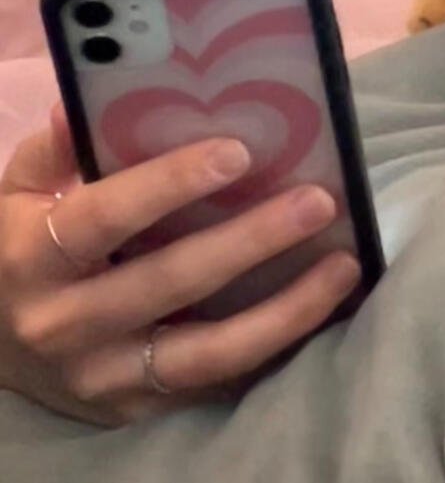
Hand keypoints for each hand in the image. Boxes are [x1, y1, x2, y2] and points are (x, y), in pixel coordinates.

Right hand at [0, 107, 359, 423]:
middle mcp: (66, 325)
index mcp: (35, 260)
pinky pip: (215, 384)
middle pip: (168, 283)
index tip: (239, 151)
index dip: (167, 184)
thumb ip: (54, 151)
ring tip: (345, 264)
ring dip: (284, 311)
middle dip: (249, 241)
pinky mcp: (137, 409)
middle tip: (318, 202)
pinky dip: (274, 349)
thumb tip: (81, 103)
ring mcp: (105, 376)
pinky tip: (323, 310)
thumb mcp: (20, 196)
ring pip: (204, 353)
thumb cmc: (24, 250)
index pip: (101, 219)